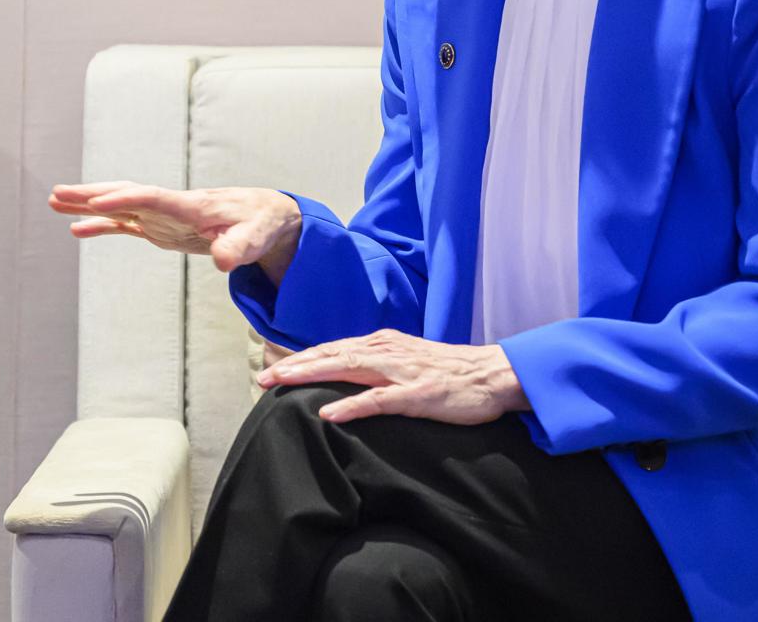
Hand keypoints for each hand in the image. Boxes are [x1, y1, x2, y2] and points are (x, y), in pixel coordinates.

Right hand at [49, 181, 302, 275]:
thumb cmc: (260, 223)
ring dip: (88, 204)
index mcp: (191, 206)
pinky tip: (78, 228)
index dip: (126, 198)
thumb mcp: (255, 238)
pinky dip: (101, 224)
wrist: (265, 216)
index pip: (152, 198)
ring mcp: (163, 217)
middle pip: (125, 194)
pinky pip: (125, 225)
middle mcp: (171, 206)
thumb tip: (223, 262)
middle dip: (92, 194)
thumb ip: (238, 248)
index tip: (99, 201)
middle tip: (58, 193)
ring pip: (119, 206)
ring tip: (55, 201)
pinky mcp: (161, 228)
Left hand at [258, 329, 530, 425]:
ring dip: (311, 375)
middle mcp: (386, 351)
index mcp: (382, 344)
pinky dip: (351, 406)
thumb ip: (378, 366)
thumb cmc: (451, 373)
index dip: (301, 358)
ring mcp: (401, 371)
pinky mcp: (418, 394)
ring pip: (346, 369)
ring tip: (281, 384)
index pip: (332, 349)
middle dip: (294, 366)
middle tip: (262, 378)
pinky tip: (328, 413)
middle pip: (331, 355)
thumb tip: (347, 373)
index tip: (272, 369)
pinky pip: (379, 400)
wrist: (494, 374)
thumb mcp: (407, 362)